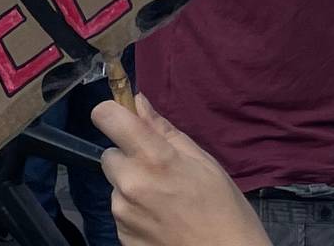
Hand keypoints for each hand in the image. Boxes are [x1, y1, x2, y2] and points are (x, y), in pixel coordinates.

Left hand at [94, 95, 264, 245]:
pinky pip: (120, 210)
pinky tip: (162, 220)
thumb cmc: (227, 213)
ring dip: (133, 187)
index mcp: (154, 159)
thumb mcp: (205, 164)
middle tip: (161, 174)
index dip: (112, 113)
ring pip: (116, 184)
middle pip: (109, 155)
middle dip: (129, 159)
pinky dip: (135, 212)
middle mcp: (131, 183)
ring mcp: (123, 211)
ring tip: (167, 202)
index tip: (124, 120)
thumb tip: (138, 101)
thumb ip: (165, 131)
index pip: (107, 116)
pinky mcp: (120, 234)